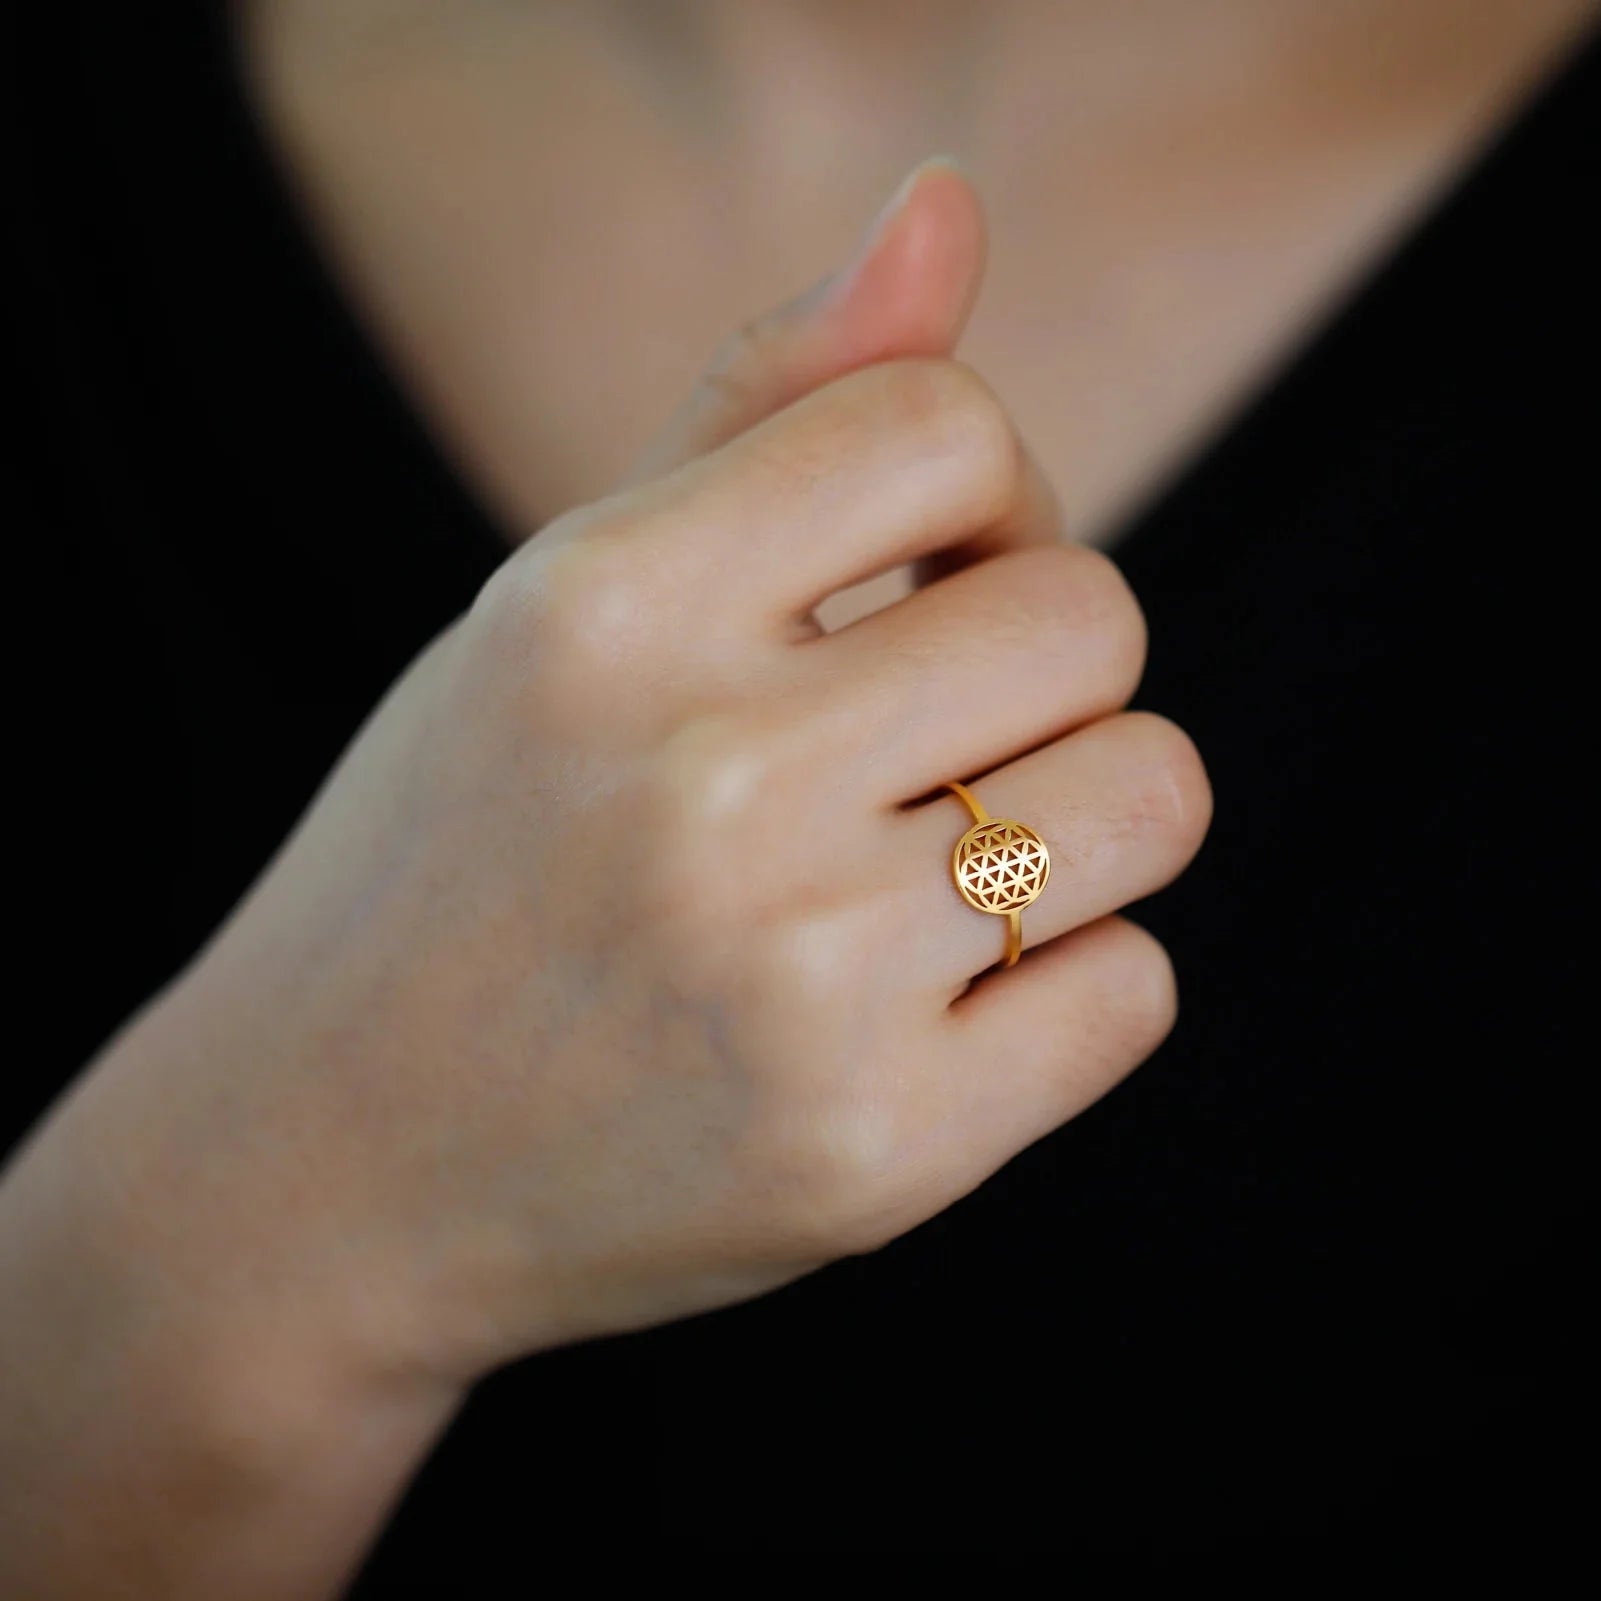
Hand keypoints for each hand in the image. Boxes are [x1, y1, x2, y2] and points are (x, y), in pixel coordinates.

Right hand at [44, 165, 1209, 1392]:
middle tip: (927, 743)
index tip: (922, 582)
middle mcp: (701, 787)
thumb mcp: (567, 604)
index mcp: (605, 606)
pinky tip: (932, 1005)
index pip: (949, 428)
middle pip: (1092, 614)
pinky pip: (1134, 991)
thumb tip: (950, 201)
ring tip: (934, 871)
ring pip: (1154, 793)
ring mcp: (793, 986)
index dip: (982, 496)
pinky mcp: (874, 1157)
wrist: (326, 1164)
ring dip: (1078, 817)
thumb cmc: (469, 851)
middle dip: (1037, 665)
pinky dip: (1068, 986)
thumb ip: (764, 399)